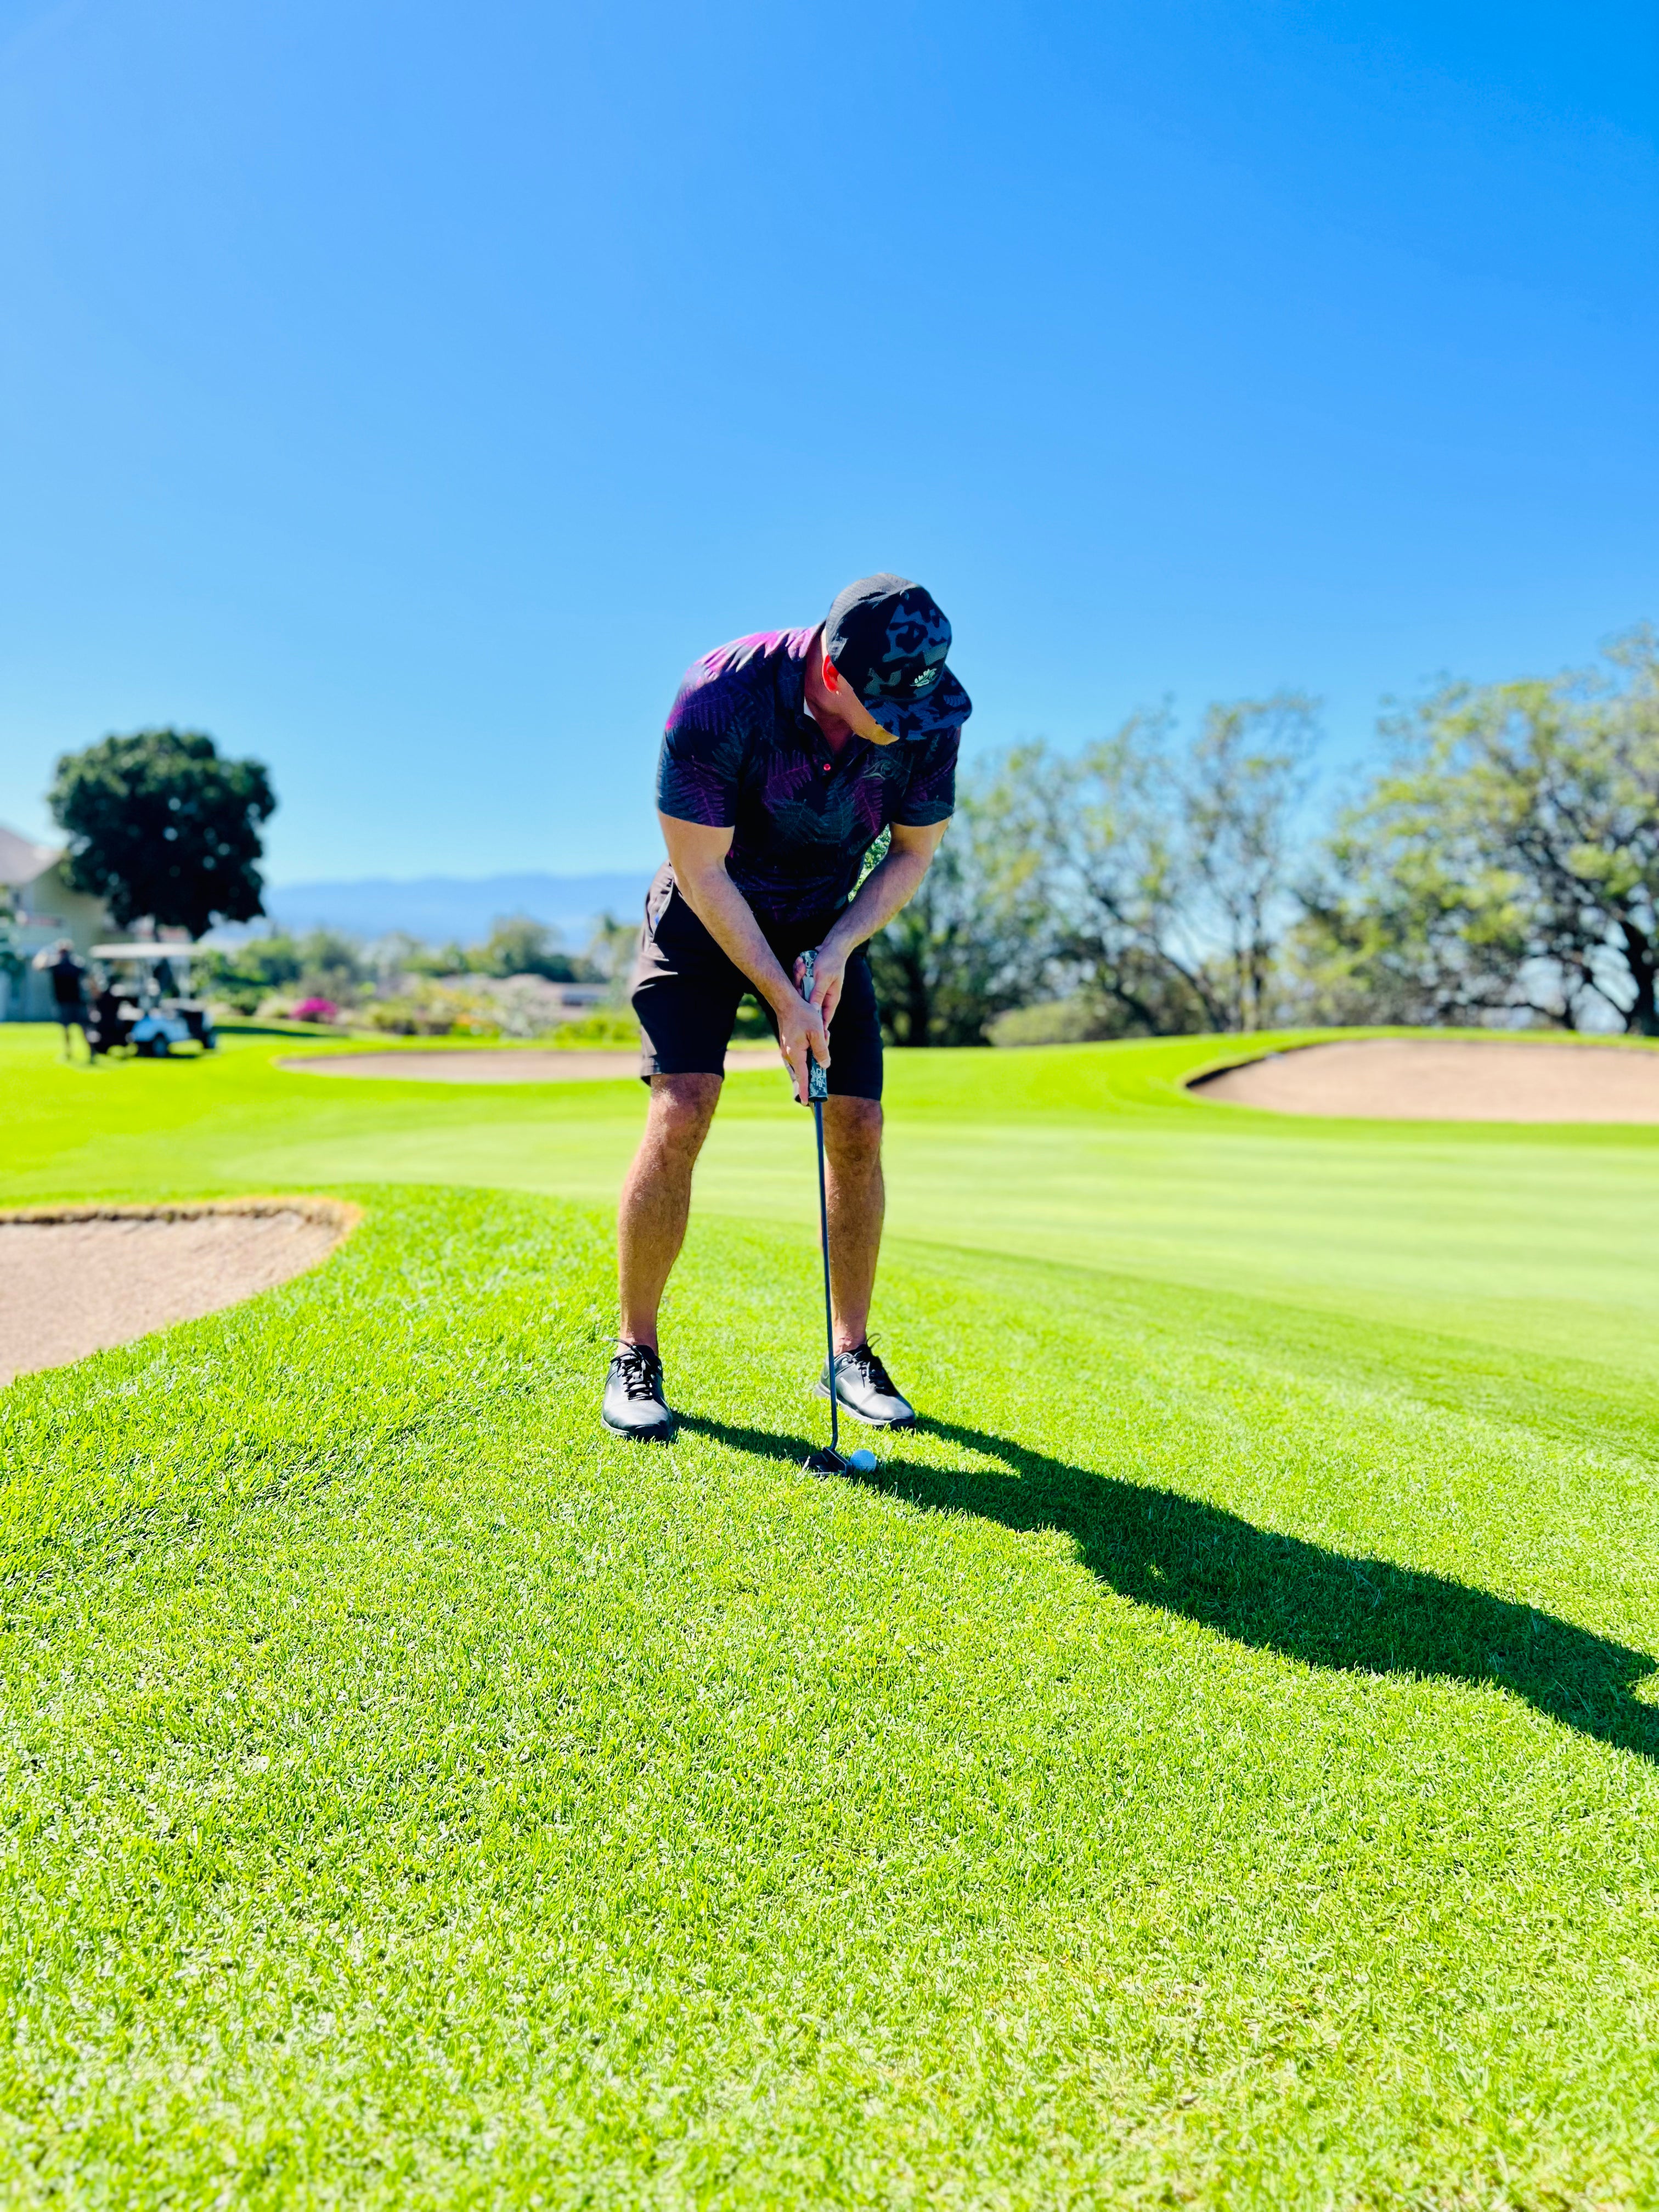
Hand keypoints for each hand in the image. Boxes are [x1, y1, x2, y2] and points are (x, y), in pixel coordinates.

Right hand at [774, 982, 828, 1104]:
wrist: (786, 1002)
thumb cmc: (803, 1015)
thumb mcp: (818, 1032)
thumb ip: (822, 1050)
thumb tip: (824, 1066)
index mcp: (795, 1054)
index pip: (802, 1077)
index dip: (806, 1090)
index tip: (807, 1102)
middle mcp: (789, 1055)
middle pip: (806, 1068)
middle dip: (818, 1060)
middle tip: (824, 1037)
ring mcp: (787, 1051)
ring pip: (805, 1060)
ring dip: (816, 1050)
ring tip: (820, 1030)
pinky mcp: (789, 1046)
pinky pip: (802, 1054)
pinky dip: (810, 1047)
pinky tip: (814, 1032)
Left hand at [793, 942, 846, 1025]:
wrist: (832, 946)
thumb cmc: (831, 961)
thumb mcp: (824, 978)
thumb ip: (818, 994)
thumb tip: (813, 1011)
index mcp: (831, 999)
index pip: (824, 1018)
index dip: (817, 1026)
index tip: (806, 1030)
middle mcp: (823, 996)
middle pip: (808, 1004)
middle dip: (800, 993)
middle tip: (799, 978)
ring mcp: (815, 988)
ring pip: (802, 992)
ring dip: (799, 978)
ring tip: (801, 965)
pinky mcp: (809, 981)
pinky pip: (800, 982)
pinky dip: (798, 972)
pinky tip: (800, 962)